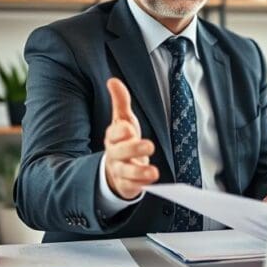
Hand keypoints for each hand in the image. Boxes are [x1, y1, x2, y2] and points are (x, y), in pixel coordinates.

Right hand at [104, 77, 157, 199]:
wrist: (114, 169)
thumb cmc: (122, 140)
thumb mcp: (122, 120)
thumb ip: (120, 102)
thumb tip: (113, 80)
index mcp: (113, 137)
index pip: (114, 133)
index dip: (120, 131)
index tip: (128, 129)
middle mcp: (115, 154)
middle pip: (120, 152)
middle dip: (133, 149)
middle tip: (150, 145)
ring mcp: (120, 170)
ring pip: (126, 172)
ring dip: (140, 172)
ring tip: (154, 172)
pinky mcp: (126, 184)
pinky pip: (132, 186)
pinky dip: (141, 184)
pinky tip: (152, 181)